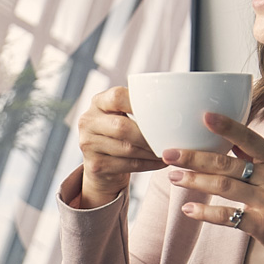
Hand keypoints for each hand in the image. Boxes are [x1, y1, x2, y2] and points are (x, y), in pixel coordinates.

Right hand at [71, 86, 165, 208]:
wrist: (102, 165)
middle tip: (169, 138)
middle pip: (122, 127)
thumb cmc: (120, 135)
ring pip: (127, 148)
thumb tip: (175, 105)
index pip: (117, 97)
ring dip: (152, 152)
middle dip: (149, 135)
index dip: (139, 103)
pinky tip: (161, 162)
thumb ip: (139, 107)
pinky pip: (128, 165)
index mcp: (98, 102)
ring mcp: (88, 144)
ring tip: (169, 151)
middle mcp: (88, 121)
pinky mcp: (95, 165)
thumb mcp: (122, 115)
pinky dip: (149, 164)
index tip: (161, 111)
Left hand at [165, 112, 263, 263]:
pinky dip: (205, 213)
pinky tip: (188, 209)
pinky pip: (228, 216)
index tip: (203, 115)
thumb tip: (230, 138)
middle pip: (227, 163)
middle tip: (168, 153)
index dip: (226, 126)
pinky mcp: (262, 226)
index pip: (249, 138)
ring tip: (173, 178)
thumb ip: (257, 159)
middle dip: (194, 157)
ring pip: (223, 186)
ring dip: (194, 181)